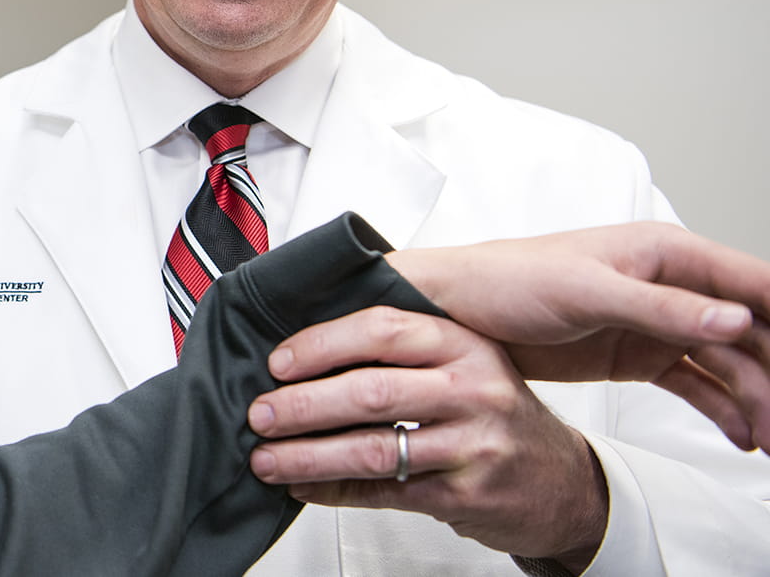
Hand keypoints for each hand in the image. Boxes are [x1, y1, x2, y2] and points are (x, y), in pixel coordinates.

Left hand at [248, 308, 607, 565]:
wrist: (565, 484)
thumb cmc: (498, 417)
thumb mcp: (468, 365)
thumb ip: (405, 352)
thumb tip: (306, 351)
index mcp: (465, 344)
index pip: (382, 330)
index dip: (322, 344)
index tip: (277, 361)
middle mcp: (474, 389)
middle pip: (370, 391)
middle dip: (303, 404)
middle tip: (260, 413)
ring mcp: (474, 444)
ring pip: (373, 448)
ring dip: (308, 455)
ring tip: (267, 458)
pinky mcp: (468, 494)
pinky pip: (385, 492)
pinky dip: (335, 491)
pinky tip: (305, 487)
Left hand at [386, 221, 769, 449]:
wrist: (453, 310)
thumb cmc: (506, 280)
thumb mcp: (585, 291)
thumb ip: (662, 307)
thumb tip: (733, 318)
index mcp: (664, 253)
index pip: (751, 282)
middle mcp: (669, 285)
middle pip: (749, 329)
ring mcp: (656, 323)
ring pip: (728, 362)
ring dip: (756, 398)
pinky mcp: (637, 354)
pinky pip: (696, 383)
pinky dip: (723, 408)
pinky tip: (742, 435)